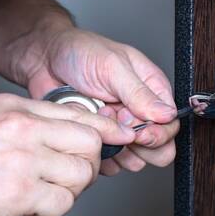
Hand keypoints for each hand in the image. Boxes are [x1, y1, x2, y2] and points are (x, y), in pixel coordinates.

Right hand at [0, 93, 135, 215]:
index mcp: (11, 107)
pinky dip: (52, 212)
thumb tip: (52, 133)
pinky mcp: (19, 192)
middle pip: (88, 140)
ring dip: (69, 192)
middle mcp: (21, 127)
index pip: (77, 112)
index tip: (115, 140)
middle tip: (66, 180)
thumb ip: (16, 123)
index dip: (101, 131)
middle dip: (86, 164)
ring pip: (81, 173)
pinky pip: (63, 202)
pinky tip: (29, 210)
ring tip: (41, 198)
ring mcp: (22, 158)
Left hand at [22, 27, 179, 176]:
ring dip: (117, 148)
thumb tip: (167, 114)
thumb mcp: (113, 66)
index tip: (138, 130)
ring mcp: (119, 128)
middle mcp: (139, 112)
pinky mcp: (100, 140)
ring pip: (135, 159)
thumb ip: (139, 93)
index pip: (170, 124)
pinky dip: (100, 155)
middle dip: (140, 145)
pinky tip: (89, 134)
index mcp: (152, 90)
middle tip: (120, 129)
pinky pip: (110, 163)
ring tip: (99, 122)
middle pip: (159, 147)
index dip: (157, 133)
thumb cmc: (80, 52)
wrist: (44, 60)